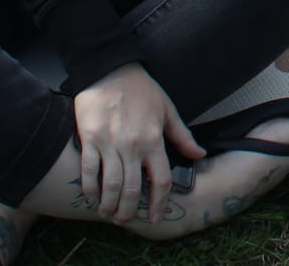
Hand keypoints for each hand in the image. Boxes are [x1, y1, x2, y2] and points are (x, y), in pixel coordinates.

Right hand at [72, 63, 200, 224]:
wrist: (109, 69)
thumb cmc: (140, 88)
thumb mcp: (167, 109)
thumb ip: (182, 136)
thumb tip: (199, 154)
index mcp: (153, 139)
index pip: (161, 180)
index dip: (159, 203)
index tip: (156, 216)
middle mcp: (133, 145)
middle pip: (133, 189)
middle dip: (130, 211)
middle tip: (126, 220)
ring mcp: (110, 143)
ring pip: (110, 185)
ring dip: (110, 205)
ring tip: (109, 213)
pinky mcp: (90, 139)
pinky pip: (89, 171)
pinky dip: (89, 188)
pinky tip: (91, 197)